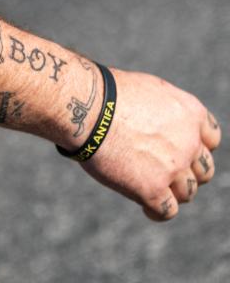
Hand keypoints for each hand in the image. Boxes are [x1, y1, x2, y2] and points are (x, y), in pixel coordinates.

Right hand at [80, 69, 220, 220]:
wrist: (90, 110)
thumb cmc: (107, 94)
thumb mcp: (148, 90)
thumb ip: (162, 110)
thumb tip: (152, 121)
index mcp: (190, 114)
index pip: (210, 140)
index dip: (196, 149)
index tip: (180, 152)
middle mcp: (188, 142)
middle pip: (203, 170)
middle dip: (187, 174)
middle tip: (164, 174)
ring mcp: (172, 168)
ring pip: (187, 193)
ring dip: (172, 193)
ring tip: (151, 191)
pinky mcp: (151, 188)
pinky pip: (166, 210)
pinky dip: (158, 212)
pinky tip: (146, 208)